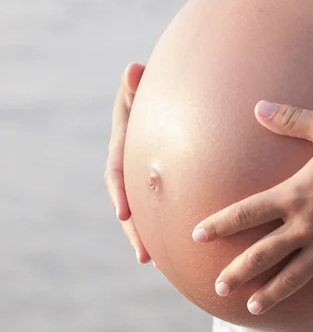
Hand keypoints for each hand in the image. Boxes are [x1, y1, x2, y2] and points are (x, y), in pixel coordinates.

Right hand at [104, 63, 151, 263]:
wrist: (171, 106)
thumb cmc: (157, 95)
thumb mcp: (145, 89)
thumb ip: (138, 85)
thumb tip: (133, 69)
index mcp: (123, 147)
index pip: (117, 171)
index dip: (119, 192)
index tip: (123, 212)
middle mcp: (130, 167)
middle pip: (128, 203)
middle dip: (134, 229)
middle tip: (144, 255)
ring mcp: (144, 179)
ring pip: (143, 212)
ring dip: (147, 236)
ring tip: (156, 262)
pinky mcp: (160, 186)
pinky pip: (159, 209)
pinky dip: (163, 228)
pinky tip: (176, 251)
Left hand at [192, 101, 312, 321]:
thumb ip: (288, 118)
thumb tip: (257, 106)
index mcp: (293, 196)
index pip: (245, 213)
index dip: (218, 225)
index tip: (197, 237)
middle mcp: (306, 226)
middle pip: (262, 255)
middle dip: (237, 272)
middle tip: (218, 287)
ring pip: (294, 277)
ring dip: (272, 293)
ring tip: (253, 308)